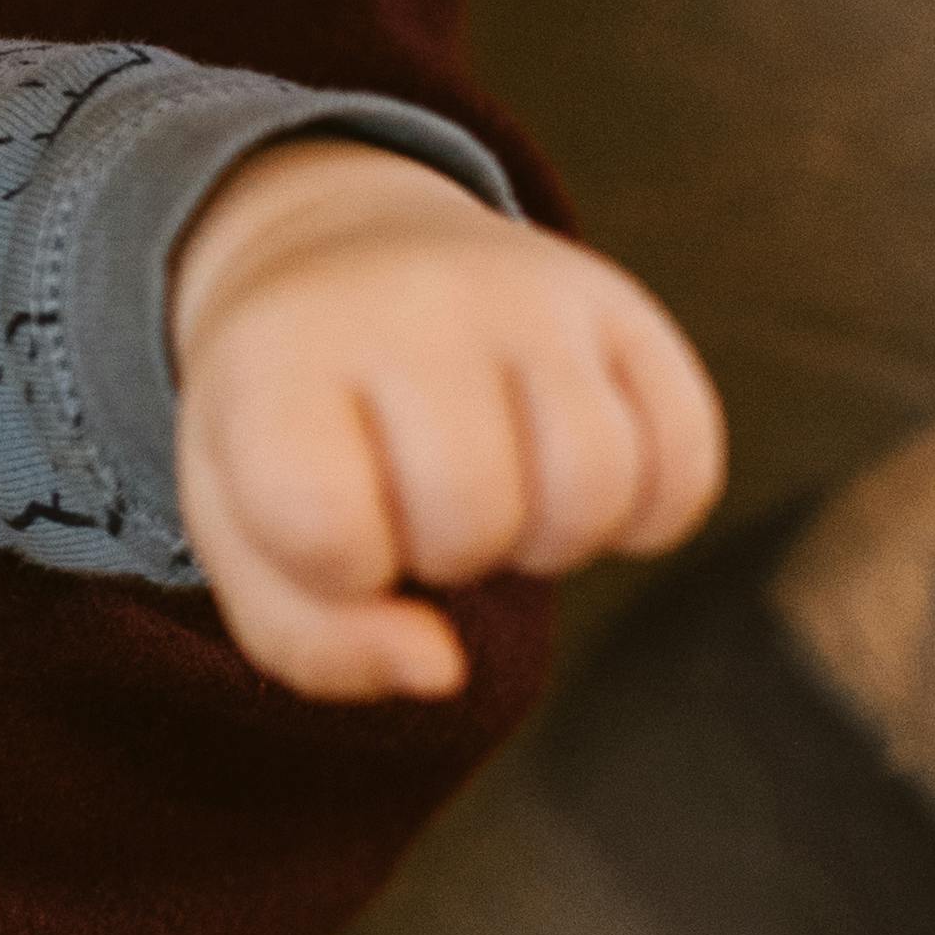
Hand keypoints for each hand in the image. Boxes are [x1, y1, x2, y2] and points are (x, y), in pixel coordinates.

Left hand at [169, 141, 725, 699]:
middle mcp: (413, 303)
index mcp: (284, 358)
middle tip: (416, 504)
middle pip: (474, 517)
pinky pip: (685, 467)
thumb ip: (312, 641)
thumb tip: (442, 670)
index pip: (328, 527)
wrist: (352, 264)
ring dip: (550, 542)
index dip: (342, 570)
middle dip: (448, 555)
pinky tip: (576, 487)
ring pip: (596, 492)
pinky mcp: (624, 305)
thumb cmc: (295, 435)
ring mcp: (530, 292)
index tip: (331, 519)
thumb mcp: (249, 536)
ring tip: (498, 497)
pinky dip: (646, 518)